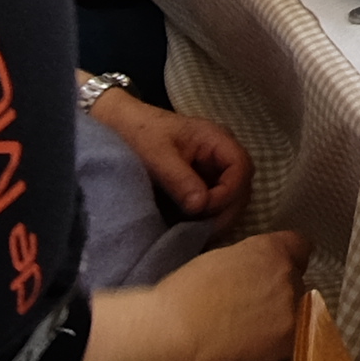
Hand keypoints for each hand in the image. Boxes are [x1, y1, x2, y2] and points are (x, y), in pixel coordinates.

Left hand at [85, 87, 252, 224]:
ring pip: (230, 199)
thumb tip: (202, 207)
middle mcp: (221, 156)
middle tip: (202, 232)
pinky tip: (191, 230)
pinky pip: (214, 203)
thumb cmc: (138, 133)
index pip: (240, 168)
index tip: (204, 209)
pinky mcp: (201, 184)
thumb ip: (180, 179)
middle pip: (241, 188)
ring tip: (196, 234)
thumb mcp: (157, 155)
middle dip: (225, 211)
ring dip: (217, 218)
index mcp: (216, 139)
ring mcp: (212, 171)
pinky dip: (207, 218)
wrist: (118, 126)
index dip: (229, 192)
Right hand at [150, 231, 304, 360]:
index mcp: (271, 250)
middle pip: (297, 280)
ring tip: (250, 328)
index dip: (287, 258)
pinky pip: (294, 337)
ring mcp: (292, 310)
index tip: (274, 269)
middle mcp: (288, 276)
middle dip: (280, 289)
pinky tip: (254, 344)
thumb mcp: (221, 257)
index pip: (300, 246)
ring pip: (298, 310)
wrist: (178, 331)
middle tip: (252, 304)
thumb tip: (256, 269)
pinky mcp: (289, 341)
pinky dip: (279, 341)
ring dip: (282, 316)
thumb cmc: (185, 293)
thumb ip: (250, 258)